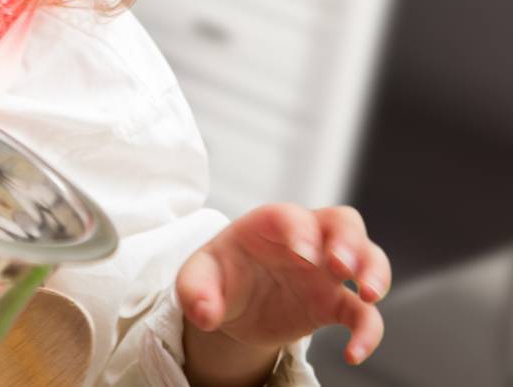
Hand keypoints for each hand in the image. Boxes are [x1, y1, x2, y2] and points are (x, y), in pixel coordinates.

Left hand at [177, 204, 388, 382]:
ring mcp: (324, 271)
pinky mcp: (334, 304)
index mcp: (269, 225)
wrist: (231, 304)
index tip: (303, 254)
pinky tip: (354, 354)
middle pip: (343, 222)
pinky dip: (368, 331)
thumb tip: (204, 315)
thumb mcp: (196, 278)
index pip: (292, 216)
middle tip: (342, 266)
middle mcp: (305, 240)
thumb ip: (196, 292)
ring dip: (375, 272)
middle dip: (349, 241)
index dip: (301, 231)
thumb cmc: (217, 276)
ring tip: (368, 295)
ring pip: (368, 257)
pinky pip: (363, 314)